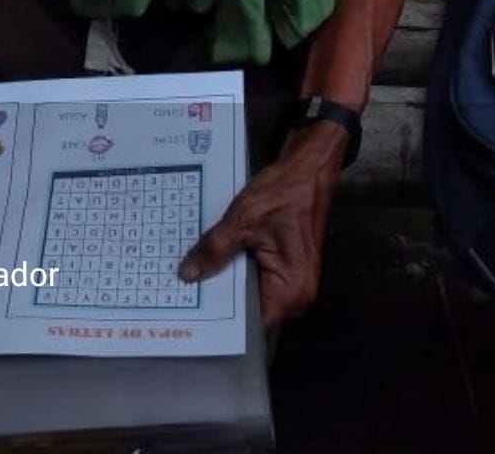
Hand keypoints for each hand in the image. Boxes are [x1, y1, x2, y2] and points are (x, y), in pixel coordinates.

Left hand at [178, 121, 345, 328]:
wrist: (307, 171)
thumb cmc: (284, 193)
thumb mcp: (242, 220)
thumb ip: (215, 250)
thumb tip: (189, 274)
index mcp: (292, 289)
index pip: (252, 324)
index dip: (222, 318)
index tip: (193, 311)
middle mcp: (298, 295)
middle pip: (251, 311)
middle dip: (221, 299)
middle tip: (187, 292)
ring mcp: (294, 283)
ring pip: (253, 294)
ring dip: (229, 283)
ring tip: (198, 276)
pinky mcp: (288, 270)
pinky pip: (259, 280)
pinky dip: (239, 272)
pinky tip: (217, 262)